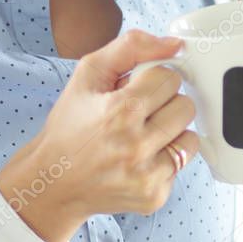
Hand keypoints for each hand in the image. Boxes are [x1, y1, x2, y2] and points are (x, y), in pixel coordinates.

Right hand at [0, 29, 199, 241]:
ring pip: (190, 136)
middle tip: (139, 113)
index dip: (152, 81)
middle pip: (185, 106)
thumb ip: (132, 47)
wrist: (52, 182)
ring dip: (170, 133)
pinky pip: (182, 165)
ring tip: (142, 136)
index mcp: (120, 110)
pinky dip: (164, 159)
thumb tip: (176, 45)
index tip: (135, 91)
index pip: (170, 78)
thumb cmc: (70, 125)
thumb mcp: (89, 74)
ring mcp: (146, 175)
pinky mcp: (154, 195)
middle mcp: (135, 145)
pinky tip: (139, 160)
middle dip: (164, 105)